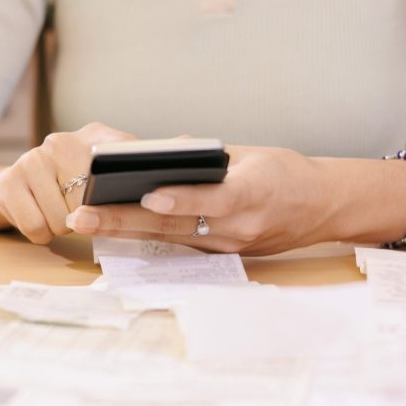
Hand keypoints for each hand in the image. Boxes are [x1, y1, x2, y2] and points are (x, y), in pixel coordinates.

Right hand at [0, 123, 134, 243]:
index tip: (147, 194)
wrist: (9, 188)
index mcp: (94, 135)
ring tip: (56, 212)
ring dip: (62, 227)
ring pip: (63, 219)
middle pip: (91, 200)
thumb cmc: (65, 187)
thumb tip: (171, 167)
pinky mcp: (9, 182)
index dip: (132, 176)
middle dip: (87, 217)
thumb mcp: (99, 174)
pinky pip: (37, 227)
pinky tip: (39, 218)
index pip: (125, 151)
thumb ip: (129, 170)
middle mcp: (61, 141)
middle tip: (78, 210)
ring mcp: (32, 158)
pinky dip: (41, 234)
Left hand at [64, 146, 337, 255]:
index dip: (182, 199)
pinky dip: (143, 234)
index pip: (215, 198)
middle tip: (83, 216)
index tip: (147, 195)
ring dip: (124, 231)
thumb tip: (161, 151)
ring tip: (85, 222)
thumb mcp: (252, 154)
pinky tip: (110, 227)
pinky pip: (176, 243)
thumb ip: (207, 156)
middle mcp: (239, 227)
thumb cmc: (286, 172)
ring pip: (167, 238)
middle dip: (124, 220)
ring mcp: (227, 245)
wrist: (322, 207)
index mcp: (255, 193)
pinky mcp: (220, 254)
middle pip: (175, 225)